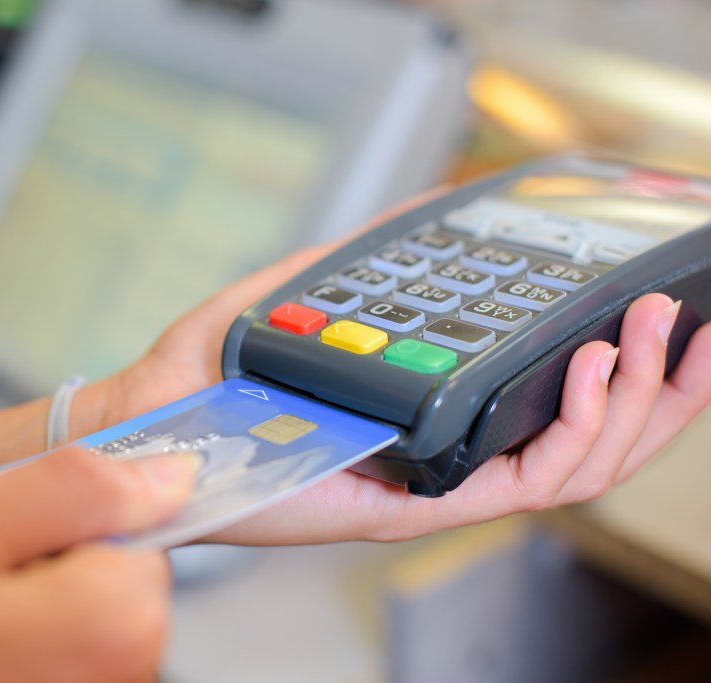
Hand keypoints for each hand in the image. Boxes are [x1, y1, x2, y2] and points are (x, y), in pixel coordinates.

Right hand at [0, 450, 197, 682]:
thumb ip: (74, 490)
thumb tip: (171, 472)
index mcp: (105, 630)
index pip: (151, 535)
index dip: (80, 518)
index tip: (14, 531)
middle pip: (127, 582)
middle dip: (58, 563)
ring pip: (96, 623)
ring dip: (36, 607)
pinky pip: (67, 661)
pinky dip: (24, 647)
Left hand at [101, 201, 710, 544]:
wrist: (158, 421)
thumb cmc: (224, 372)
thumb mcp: (310, 300)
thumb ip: (372, 259)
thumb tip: (431, 210)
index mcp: (440, 417)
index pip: (558, 408)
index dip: (632, 371)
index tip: (666, 310)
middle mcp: (451, 458)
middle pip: (590, 443)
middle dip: (659, 387)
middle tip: (687, 321)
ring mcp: (437, 488)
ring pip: (577, 469)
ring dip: (633, 403)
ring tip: (645, 335)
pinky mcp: (411, 505)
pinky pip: (521, 482)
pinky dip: (571, 430)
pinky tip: (588, 368)